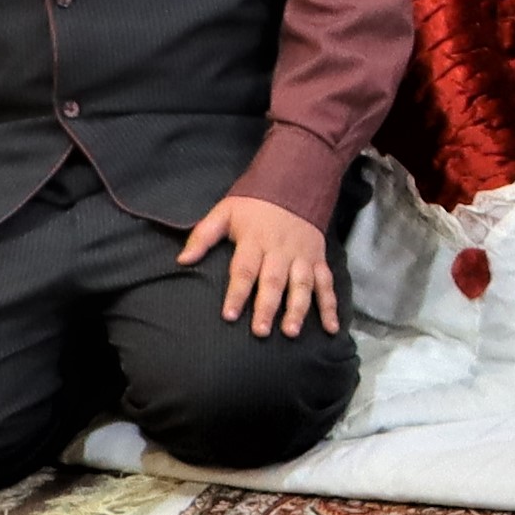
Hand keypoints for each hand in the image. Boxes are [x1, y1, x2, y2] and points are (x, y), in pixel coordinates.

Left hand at [174, 191, 344, 336]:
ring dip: (297, 309)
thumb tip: (182, 260)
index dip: (236, 293)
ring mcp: (302, 256)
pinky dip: (330, 306)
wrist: (295, 182)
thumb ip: (203, 236)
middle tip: (260, 332)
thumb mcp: (225, 211)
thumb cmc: (254, 204)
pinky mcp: (318, 259)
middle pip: (273, 281)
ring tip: (290, 332)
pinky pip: (326, 284)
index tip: (229, 315)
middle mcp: (280, 250)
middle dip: (267, 307)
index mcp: (255, 239)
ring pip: (301, 285)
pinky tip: (331, 327)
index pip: (244, 269)